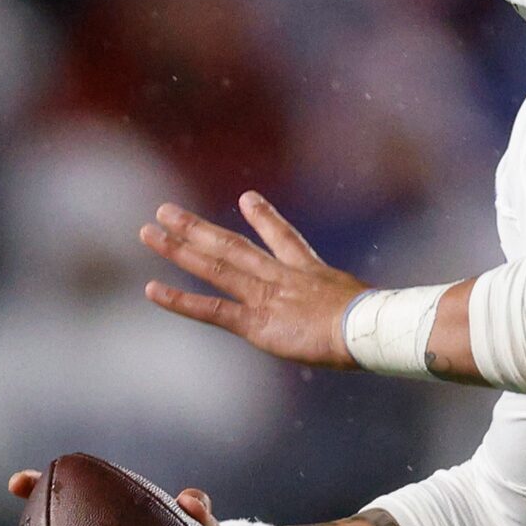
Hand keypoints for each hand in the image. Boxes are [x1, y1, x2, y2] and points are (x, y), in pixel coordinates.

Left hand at [141, 193, 364, 368]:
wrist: (365, 327)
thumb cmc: (377, 321)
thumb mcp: (369, 303)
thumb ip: (358, 303)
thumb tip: (376, 309)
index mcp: (309, 271)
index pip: (283, 238)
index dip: (264, 218)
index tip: (247, 197)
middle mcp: (280, 276)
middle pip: (231, 245)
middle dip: (197, 228)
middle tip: (166, 211)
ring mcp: (264, 296)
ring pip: (214, 266)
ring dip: (179, 249)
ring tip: (149, 232)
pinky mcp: (255, 322)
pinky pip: (211, 309)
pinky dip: (180, 300)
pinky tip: (152, 289)